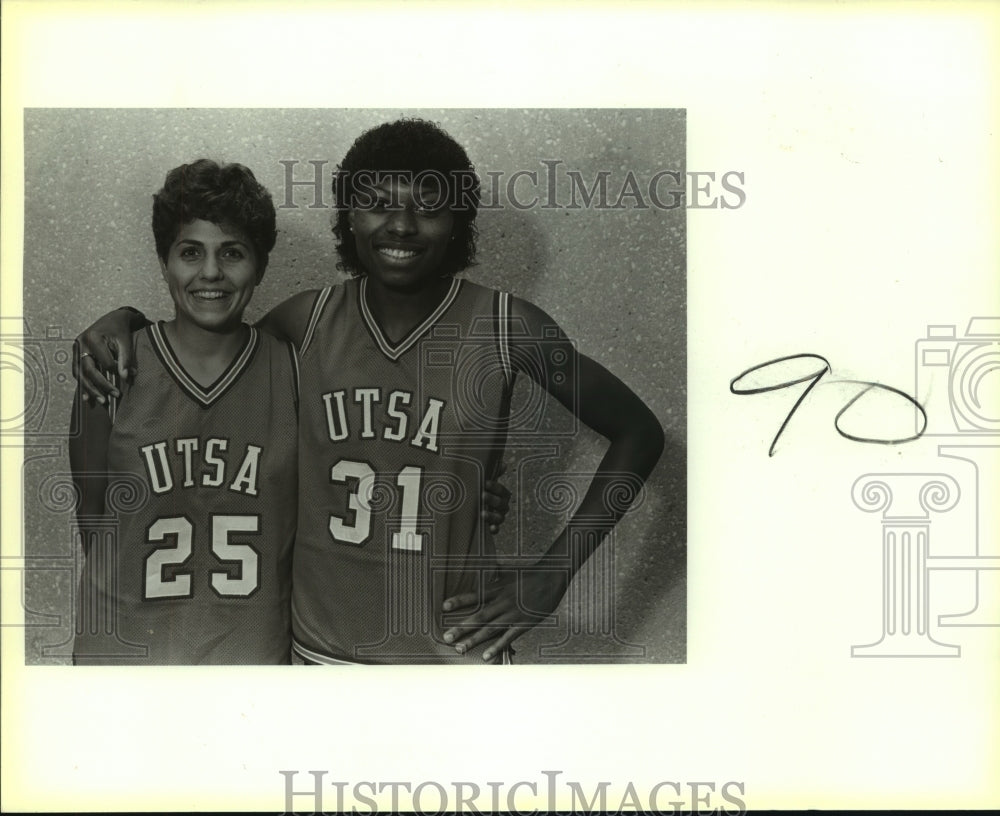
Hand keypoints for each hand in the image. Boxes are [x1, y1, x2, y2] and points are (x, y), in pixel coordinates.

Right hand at [73, 310, 134, 403]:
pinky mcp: (76, 354)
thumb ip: (126, 358)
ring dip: (90, 389)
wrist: (112, 319)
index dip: (116, 371)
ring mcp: (76, 349)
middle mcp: (80, 343)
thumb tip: (125, 377)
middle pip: (89, 369)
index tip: (127, 377)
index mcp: (93, 338)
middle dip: (102, 385)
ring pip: (80, 373)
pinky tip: (86, 397)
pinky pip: (77, 372)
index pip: (104, 362)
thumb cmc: (120, 330)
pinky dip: (82, 384)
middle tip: (115, 395)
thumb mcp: (126, 341)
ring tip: (102, 401)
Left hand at [442, 567, 567, 660]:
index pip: (475, 594)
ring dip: (474, 639)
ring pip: (490, 629)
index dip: (459, 600)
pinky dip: (497, 647)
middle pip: (479, 616)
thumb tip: (486, 567)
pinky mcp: (524, 623)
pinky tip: (486, 656)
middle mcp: (502, 602)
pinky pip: (508, 637)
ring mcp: (513, 614)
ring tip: (460, 648)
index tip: (444, 606)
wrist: (551, 577)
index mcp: (498, 588)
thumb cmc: (531, 573)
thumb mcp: (510, 571)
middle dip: (461, 627)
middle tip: (446, 637)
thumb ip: (495, 572)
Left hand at [480, 468, 511, 534]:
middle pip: (501, 503)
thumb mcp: (485, 482)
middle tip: (482, 495)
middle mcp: (502, 506)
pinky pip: (496, 529)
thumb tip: (503, 464)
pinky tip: (490, 528)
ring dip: (492, 515)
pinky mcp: (492, 527)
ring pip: (500, 517)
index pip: (501, 490)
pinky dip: (494, 529)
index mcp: (502, 495)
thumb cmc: (481, 492)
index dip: (494, 486)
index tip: (485, 483)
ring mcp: (498, 517)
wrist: (473, 508)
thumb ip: (494, 473)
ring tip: (482, 513)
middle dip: (492, 499)